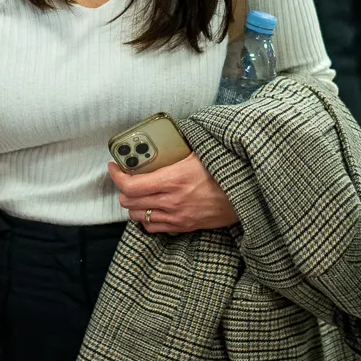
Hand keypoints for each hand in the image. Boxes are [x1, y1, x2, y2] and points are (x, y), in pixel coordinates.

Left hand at [109, 152, 237, 233]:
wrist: (246, 194)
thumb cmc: (225, 169)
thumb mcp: (200, 152)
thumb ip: (178, 146)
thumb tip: (163, 132)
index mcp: (174, 179)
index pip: (132, 185)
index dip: (116, 176)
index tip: (114, 166)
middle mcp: (172, 201)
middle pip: (130, 202)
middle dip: (123, 189)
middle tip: (126, 178)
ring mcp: (177, 217)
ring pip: (138, 216)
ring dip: (133, 204)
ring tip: (138, 193)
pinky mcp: (183, 227)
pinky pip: (153, 227)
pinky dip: (146, 218)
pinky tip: (151, 207)